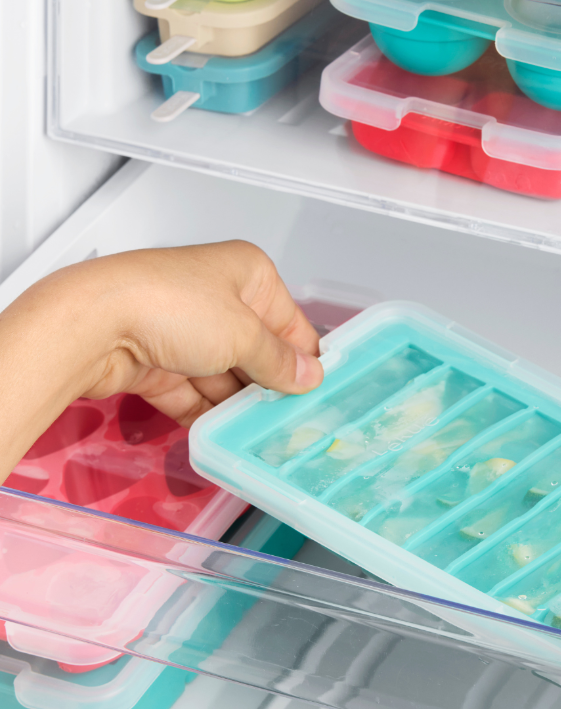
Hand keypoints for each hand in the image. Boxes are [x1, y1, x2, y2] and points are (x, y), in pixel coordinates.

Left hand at [0, 240, 322, 479]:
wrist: (93, 326)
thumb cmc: (168, 305)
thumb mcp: (243, 336)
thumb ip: (279, 361)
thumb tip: (308, 376)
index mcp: (246, 274)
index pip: (290, 320)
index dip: (304, 358)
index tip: (319, 392)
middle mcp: (216, 297)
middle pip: (256, 351)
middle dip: (269, 385)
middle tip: (292, 420)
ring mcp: (183, 331)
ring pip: (223, 376)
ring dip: (237, 404)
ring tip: (261, 434)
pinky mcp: (156, 363)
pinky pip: (192, 394)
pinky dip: (205, 413)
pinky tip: (223, 434)